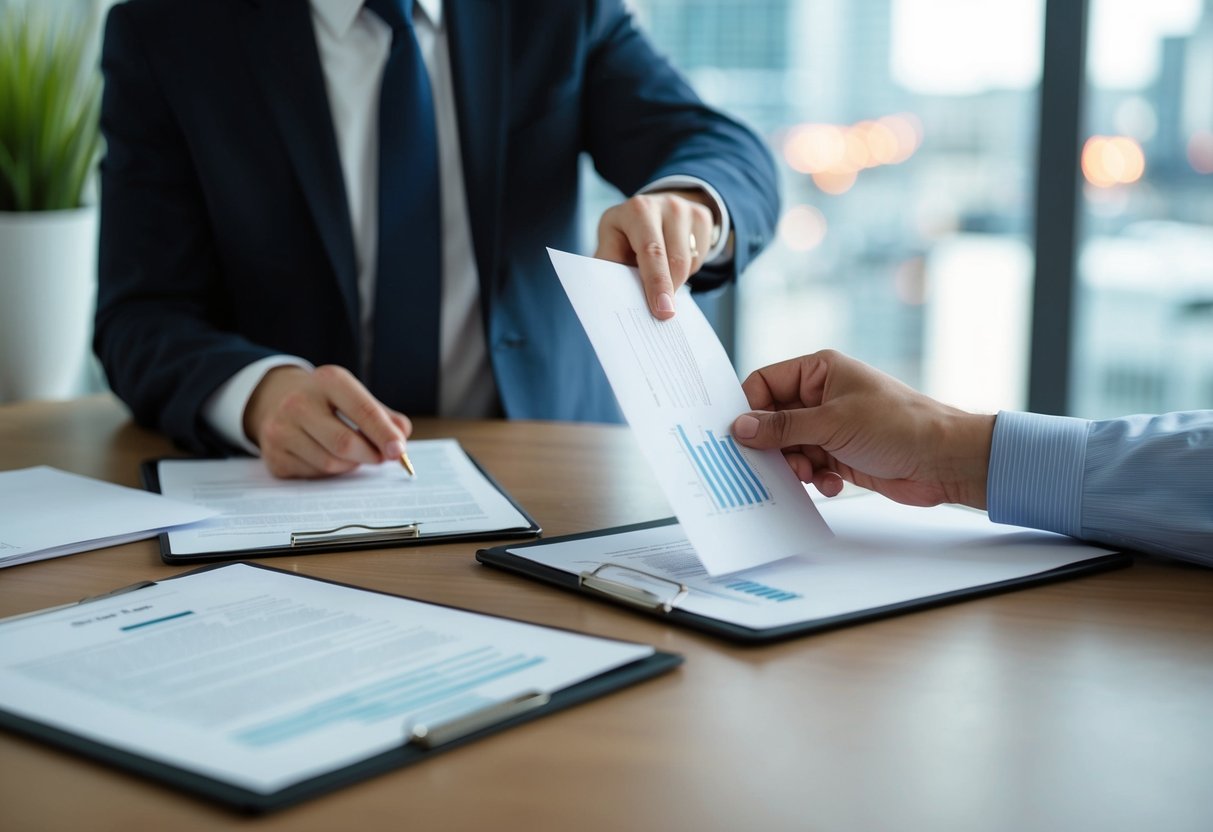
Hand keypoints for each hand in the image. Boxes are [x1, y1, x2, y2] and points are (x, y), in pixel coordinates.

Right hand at [243, 365, 412, 477]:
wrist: (278, 400)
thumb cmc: (329, 402)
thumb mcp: (356, 397)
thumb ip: (384, 417)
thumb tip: (400, 439)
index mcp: (328, 381)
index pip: (362, 410)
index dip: (384, 434)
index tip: (399, 450)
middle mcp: (299, 402)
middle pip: (345, 443)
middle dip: (371, 455)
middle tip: (382, 457)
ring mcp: (280, 429)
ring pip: (330, 463)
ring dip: (351, 464)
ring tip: (352, 453)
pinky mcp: (273, 455)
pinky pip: (313, 474)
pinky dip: (329, 471)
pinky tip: (326, 455)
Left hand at [594, 190, 717, 319]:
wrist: (650, 210)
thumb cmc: (625, 235)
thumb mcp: (611, 245)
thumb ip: (611, 268)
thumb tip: (616, 298)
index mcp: (637, 210)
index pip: (651, 251)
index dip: (657, 283)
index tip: (663, 311)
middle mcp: (665, 205)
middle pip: (676, 260)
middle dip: (670, 290)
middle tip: (664, 312)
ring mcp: (687, 209)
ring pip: (690, 262)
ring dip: (676, 279)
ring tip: (659, 274)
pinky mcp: (703, 216)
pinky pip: (701, 257)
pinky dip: (688, 269)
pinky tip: (672, 260)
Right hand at [731, 350, 994, 508]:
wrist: (943, 460)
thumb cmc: (899, 425)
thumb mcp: (832, 423)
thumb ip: (782, 427)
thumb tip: (741, 427)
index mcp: (819, 371)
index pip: (765, 383)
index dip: (751, 409)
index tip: (744, 435)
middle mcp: (821, 396)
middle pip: (773, 419)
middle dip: (774, 445)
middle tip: (779, 462)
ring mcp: (830, 426)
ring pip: (789, 447)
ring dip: (795, 466)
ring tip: (812, 474)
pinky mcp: (840, 454)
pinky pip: (809, 467)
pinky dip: (815, 479)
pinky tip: (833, 483)